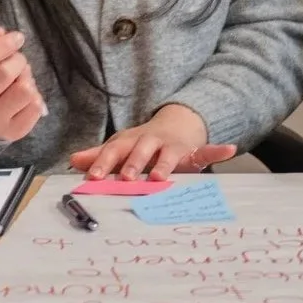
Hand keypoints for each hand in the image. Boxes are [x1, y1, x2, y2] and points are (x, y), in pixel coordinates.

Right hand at [0, 23, 45, 142]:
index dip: (1, 44)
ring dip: (27, 80)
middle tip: (17, 63)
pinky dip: (35, 98)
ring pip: (24, 90)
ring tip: (19, 82)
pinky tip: (23, 100)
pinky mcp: (12, 130)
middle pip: (5, 72)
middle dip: (18, 61)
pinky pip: (35, 107)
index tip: (17, 38)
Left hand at [68, 103, 236, 180]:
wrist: (175, 124)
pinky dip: (218, 150)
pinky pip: (207, 150)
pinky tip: (229, 149)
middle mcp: (151, 141)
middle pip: (140, 151)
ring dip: (165, 164)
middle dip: (134, 164)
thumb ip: (99, 156)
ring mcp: (173, 146)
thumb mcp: (121, 146)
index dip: (103, 163)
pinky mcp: (193, 151)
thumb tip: (73, 160)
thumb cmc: (143, 142)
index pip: (114, 151)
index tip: (92, 178)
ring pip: (169, 154)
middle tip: (126, 178)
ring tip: (161, 176)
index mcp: (131, 141)